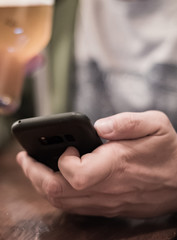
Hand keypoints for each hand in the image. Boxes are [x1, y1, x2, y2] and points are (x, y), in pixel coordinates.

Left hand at [16, 111, 176, 217]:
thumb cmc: (168, 151)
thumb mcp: (155, 124)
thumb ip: (126, 122)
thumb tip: (99, 127)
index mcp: (117, 164)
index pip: (76, 174)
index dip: (63, 160)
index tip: (67, 147)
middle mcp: (108, 187)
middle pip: (59, 191)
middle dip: (34, 174)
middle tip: (25, 158)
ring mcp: (106, 200)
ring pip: (62, 201)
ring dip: (40, 184)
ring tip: (32, 167)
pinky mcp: (107, 206)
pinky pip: (73, 206)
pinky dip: (56, 193)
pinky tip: (52, 179)